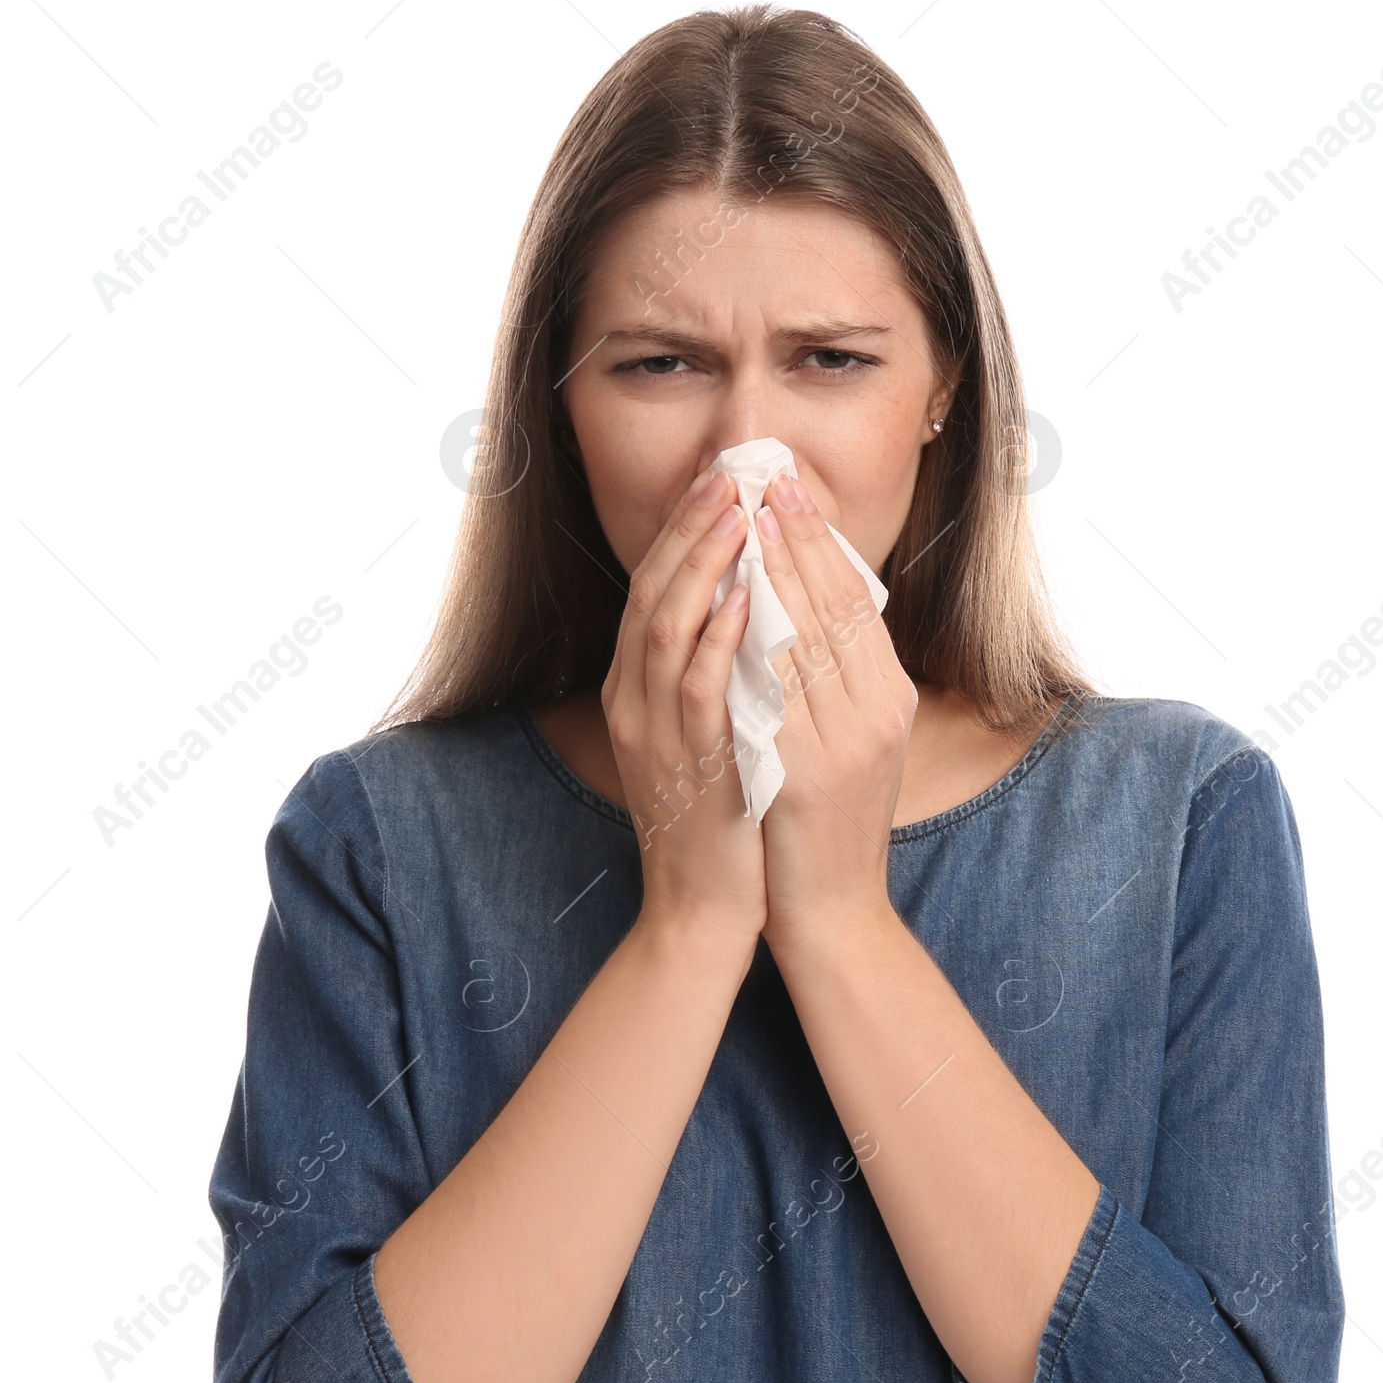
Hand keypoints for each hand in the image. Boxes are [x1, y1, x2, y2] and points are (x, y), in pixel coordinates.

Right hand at [602, 468, 767, 946]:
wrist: (702, 906)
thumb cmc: (719, 815)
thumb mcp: (705, 730)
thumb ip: (712, 670)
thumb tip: (748, 602)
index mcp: (635, 689)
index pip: (651, 589)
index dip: (683, 532)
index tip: (718, 482)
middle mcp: (634, 702)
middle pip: (652, 593)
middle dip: (691, 530)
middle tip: (728, 476)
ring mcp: (655, 733)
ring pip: (668, 629)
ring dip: (704, 568)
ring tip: (738, 515)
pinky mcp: (688, 765)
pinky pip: (698, 690)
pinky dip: (718, 639)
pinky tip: (743, 601)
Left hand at [752, 472, 917, 953]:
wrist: (832, 912)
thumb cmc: (826, 826)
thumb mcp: (845, 742)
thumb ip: (834, 681)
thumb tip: (801, 608)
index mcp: (889, 699)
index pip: (857, 602)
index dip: (822, 542)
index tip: (791, 490)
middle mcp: (878, 711)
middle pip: (837, 606)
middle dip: (799, 537)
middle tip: (768, 479)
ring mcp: (847, 741)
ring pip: (810, 638)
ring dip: (776, 572)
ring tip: (747, 517)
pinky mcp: (809, 771)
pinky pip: (779, 693)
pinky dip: (758, 641)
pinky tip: (736, 600)